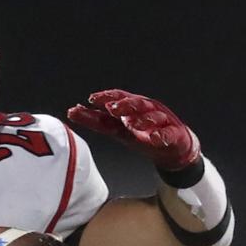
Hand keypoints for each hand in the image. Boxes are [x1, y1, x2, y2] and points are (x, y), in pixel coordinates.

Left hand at [67, 89, 200, 169]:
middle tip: (111, 108)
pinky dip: (161, 135)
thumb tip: (72, 111)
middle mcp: (146, 111)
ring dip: (141, 119)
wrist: (172, 147)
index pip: (117, 99)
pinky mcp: (173, 134)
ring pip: (152, 116)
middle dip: (124, 105)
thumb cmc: (143, 135)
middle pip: (135, 103)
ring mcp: (161, 121)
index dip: (105, 98)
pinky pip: (168, 134)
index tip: (91, 99)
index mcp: (131, 109)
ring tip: (132, 123)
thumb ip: (96, 121)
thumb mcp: (117, 129)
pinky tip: (154, 138)